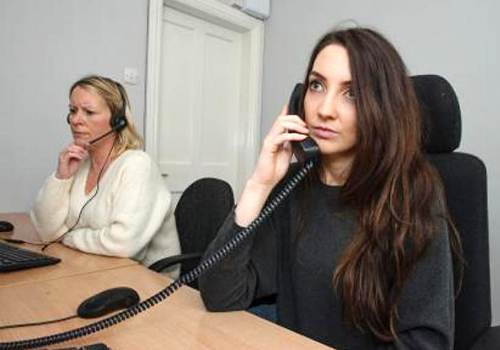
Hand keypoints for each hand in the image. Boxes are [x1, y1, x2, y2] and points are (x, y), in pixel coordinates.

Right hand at [55, 142, 88, 178]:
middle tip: (85, 151)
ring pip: (70, 148)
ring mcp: (62, 154)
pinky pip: (69, 154)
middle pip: (72, 144)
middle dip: (80, 147)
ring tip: (82, 155)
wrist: (65, 176)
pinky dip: (76, 155)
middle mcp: (64, 151)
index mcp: (67, 150)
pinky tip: (80, 158)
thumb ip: (80, 153)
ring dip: (78, 151)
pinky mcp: (62, 159)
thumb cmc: (71, 168)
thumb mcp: (78, 159)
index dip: (81, 143)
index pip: (73, 142)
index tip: (88, 145)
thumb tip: (86, 148)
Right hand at [234, 105, 308, 226]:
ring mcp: (269, 141)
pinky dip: (293, 135)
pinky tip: (301, 138)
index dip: (288, 112)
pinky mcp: (269, 147)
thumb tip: (299, 136)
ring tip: (304, 130)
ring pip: (281, 124)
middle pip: (282, 119)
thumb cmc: (274, 169)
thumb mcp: (287, 153)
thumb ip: (291, 143)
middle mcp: (272, 137)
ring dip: (295, 125)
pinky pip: (281, 136)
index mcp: (276, 137)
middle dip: (296, 119)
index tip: (299, 109)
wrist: (266, 180)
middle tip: (306, 125)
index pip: (281, 121)